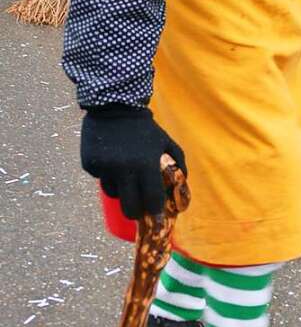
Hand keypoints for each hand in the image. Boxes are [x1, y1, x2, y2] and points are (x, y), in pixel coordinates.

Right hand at [81, 105, 185, 219]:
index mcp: (146, 164)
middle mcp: (125, 168)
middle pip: (129, 207)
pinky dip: (105, 174)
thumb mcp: (165, 141)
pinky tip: (109, 158)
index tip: (155, 220)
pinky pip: (99, 178)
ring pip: (112, 193)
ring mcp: (105, 167)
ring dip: (119, 189)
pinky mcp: (90, 164)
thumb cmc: (145, 128)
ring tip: (123, 172)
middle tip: (137, 210)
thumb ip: (178, 162)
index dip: (154, 212)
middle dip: (134, 213)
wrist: (115, 106)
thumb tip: (183, 186)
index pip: (152, 198)